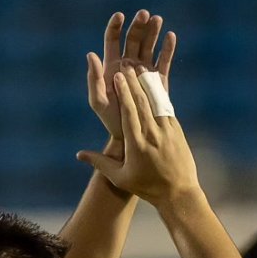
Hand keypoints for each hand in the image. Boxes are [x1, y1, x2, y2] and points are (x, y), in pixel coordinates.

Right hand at [77, 66, 198, 204]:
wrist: (178, 192)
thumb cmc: (146, 187)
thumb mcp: (120, 178)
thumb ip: (99, 163)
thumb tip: (78, 155)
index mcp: (137, 145)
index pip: (130, 113)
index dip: (124, 93)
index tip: (118, 77)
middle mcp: (153, 135)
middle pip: (142, 102)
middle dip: (133, 82)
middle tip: (126, 65)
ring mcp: (167, 130)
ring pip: (155, 101)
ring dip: (146, 84)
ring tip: (138, 68)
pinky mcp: (176, 129)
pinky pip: (165, 107)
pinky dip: (158, 93)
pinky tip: (152, 82)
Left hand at [87, 10, 175, 139]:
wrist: (130, 135)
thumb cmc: (110, 120)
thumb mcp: (98, 101)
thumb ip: (93, 79)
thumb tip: (91, 55)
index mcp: (112, 66)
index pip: (112, 40)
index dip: (115, 26)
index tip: (120, 16)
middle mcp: (128, 64)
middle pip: (133, 39)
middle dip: (138, 25)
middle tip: (144, 14)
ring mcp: (144, 71)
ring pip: (149, 46)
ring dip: (153, 31)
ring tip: (157, 20)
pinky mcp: (158, 80)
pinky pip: (164, 61)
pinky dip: (167, 48)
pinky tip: (171, 36)